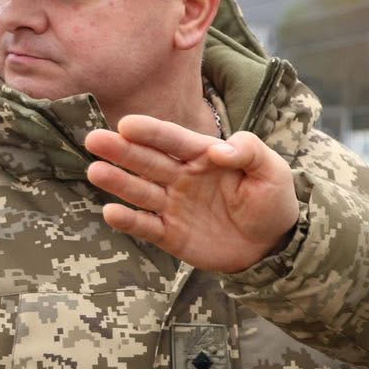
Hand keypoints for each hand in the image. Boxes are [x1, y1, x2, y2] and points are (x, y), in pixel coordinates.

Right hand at [85, 116, 299, 271]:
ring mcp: (173, 205)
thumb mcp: (271, 169)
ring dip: (118, 181)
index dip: (151, 132)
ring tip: (96, 171)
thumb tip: (217, 149)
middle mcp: (182, 177)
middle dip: (122, 150)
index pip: (174, 140)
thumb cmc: (271, 199)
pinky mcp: (170, 234)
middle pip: (148, 161)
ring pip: (141, 191)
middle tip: (95, 139)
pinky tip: (111, 212)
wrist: (273, 244)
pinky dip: (128, 221)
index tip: (127, 124)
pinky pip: (146, 226)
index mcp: (204, 156)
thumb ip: (248, 151)